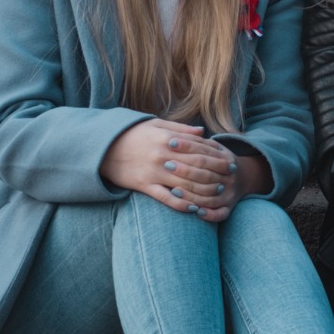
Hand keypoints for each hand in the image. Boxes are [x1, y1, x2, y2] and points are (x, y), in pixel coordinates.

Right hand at [101, 119, 238, 218]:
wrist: (103, 147)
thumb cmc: (132, 134)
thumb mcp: (155, 125)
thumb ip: (181, 129)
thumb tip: (203, 132)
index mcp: (167, 140)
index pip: (198, 150)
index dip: (217, 157)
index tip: (230, 162)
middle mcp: (162, 157)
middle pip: (196, 169)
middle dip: (216, 175)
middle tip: (229, 180)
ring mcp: (153, 173)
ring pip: (184, 185)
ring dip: (204, 191)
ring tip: (218, 194)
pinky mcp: (144, 186)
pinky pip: (166, 198)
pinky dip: (182, 204)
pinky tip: (194, 209)